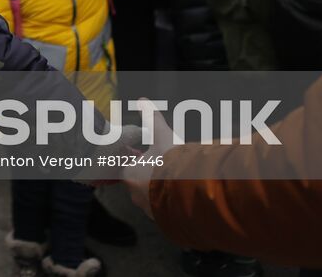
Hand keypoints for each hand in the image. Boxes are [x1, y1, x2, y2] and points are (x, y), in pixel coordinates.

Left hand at [121, 98, 174, 218]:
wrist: (192, 192)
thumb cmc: (173, 163)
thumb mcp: (163, 136)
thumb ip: (152, 118)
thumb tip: (142, 101)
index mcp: (130, 175)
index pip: (128, 168)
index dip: (140, 160)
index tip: (151, 157)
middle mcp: (135, 195)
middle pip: (141, 183)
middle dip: (152, 176)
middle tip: (166, 168)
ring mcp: (149, 210)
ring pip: (152, 198)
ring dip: (161, 190)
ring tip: (176, 180)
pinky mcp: (163, 220)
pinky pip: (164, 210)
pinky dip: (171, 203)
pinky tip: (182, 195)